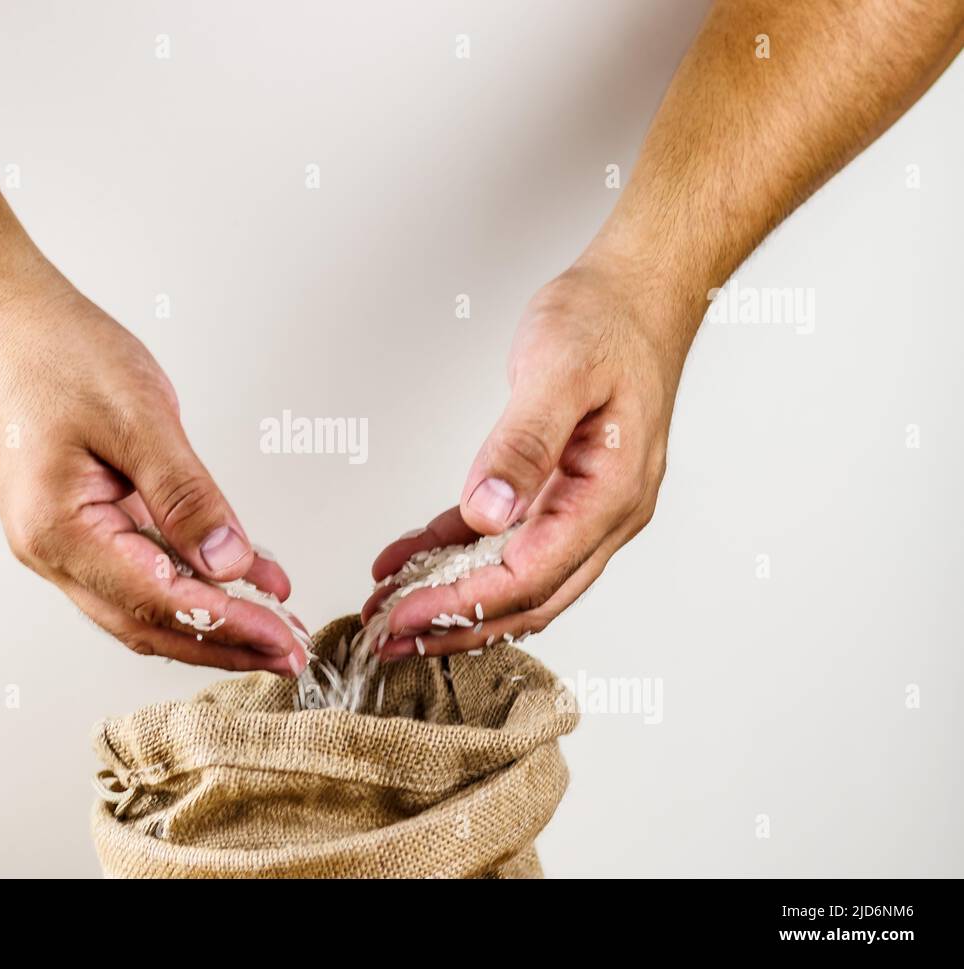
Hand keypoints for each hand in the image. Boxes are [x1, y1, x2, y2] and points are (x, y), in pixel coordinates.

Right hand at [0, 280, 307, 674]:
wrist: (9, 324)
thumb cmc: (58, 354)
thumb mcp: (138, 417)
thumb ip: (187, 495)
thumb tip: (230, 562)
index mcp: (58, 529)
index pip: (156, 601)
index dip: (226, 625)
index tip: (281, 637)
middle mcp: (53, 551)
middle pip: (149, 622)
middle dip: (224, 643)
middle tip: (288, 654)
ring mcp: (65, 544)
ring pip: (147, 606)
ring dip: (212, 622)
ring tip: (275, 628)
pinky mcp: (83, 528)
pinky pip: (144, 569)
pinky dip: (195, 581)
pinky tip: (245, 580)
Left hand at [363, 259, 687, 657]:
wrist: (637, 294)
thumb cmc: (607, 322)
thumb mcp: (557, 370)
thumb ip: (523, 444)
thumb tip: (487, 513)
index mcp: (611, 495)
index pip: (531, 576)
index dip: (463, 603)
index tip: (404, 615)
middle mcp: (604, 516)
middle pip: (525, 599)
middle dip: (453, 625)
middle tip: (387, 638)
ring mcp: (583, 509)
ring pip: (513, 581)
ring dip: (452, 602)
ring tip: (389, 613)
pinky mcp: (558, 495)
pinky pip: (503, 542)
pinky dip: (454, 555)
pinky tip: (407, 560)